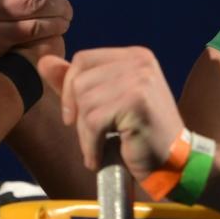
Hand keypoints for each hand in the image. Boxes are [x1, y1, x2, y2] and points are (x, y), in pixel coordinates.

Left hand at [37, 47, 180, 179]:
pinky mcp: (137, 102)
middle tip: (91, 137)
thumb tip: (44, 61)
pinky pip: (93, 121)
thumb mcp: (106, 103)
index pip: (83, 59)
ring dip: (85, 133)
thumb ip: (75, 82)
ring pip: (85, 102)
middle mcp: (139, 61)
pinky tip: (99, 157)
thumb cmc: (140, 135)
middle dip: (78, 115)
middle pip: (80, 81)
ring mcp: (140, 79)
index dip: (70, 89)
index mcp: (135, 55)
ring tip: (98, 147)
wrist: (176, 163)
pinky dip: (90, 145)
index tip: (74, 117)